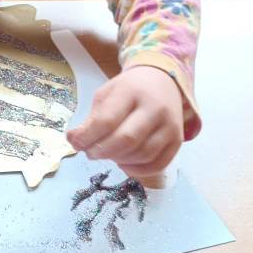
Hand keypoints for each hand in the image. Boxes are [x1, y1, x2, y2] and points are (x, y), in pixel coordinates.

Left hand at [66, 66, 183, 178]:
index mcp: (132, 91)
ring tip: (106, 154)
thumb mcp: (107, 93)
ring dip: (118, 160)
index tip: (74, 142)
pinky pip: (158, 164)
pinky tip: (123, 163)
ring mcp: (170, 125)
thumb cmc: (129, 89)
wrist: (163, 82)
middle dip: (102, 151)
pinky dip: (137, 170)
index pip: (107, 120)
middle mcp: (155, 108)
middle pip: (126, 140)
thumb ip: (93, 117)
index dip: (87, 136)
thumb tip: (75, 141)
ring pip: (142, 154)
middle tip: (90, 152)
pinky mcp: (178, 141)